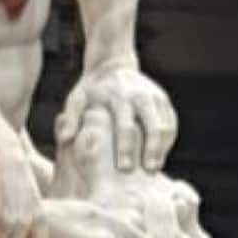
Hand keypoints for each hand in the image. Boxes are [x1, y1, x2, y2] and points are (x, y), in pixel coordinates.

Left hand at [57, 63, 177, 174]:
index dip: (126, 148)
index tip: (124, 168)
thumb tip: (66, 138)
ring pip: (166, 125)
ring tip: (155, 167)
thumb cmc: (91, 90)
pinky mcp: (163, 100)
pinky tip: (160, 155)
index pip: (125, 125)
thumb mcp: (77, 99)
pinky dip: (168, 140)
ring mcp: (155, 96)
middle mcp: (140, 95)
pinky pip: (171, 122)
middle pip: (153, 126)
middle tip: (149, 172)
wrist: (112, 65)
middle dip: (151, 150)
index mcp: (118, 96)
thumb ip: (71, 118)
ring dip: (162, 148)